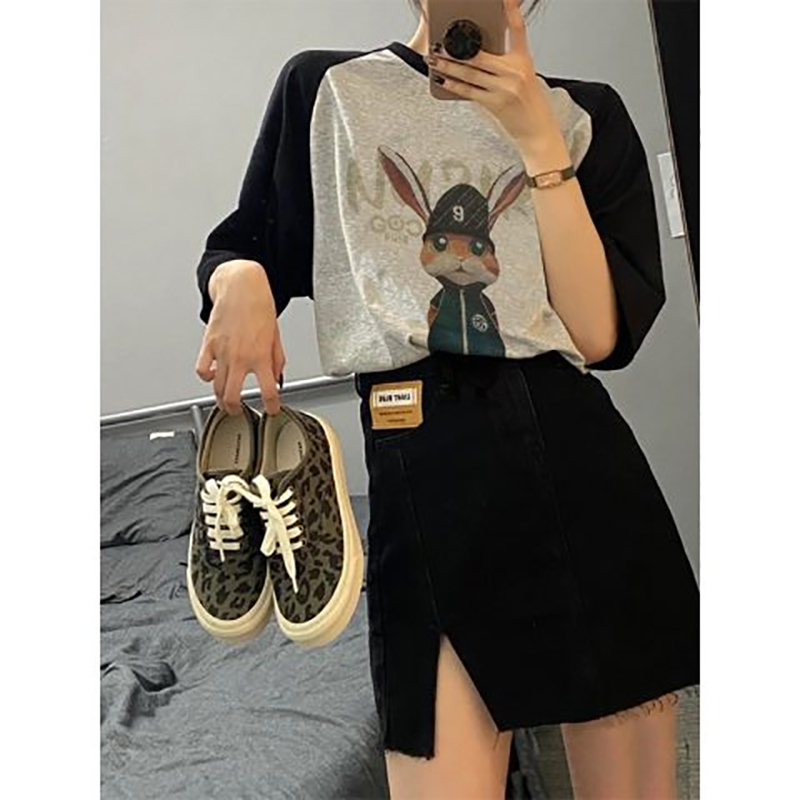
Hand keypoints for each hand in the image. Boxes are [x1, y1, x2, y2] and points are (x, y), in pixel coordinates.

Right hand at [195, 260, 284, 415]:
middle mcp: (240, 356)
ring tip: (225, 402)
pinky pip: (202, 369)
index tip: (272, 409)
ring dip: (220, 399)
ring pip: (216, 387)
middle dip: (235, 409)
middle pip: (233, 396)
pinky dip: (206, 377)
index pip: (268, 391)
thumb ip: (276, 360)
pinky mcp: (208, 344)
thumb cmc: (260, 306)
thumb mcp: (276, 336)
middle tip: (238, 412)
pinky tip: (212, 377)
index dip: (271, 405)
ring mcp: (222, 352)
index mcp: (260, 355)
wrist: (241, 287)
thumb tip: (276, 378)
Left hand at [425, 0, 562, 150]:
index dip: (510, 10)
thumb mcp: (524, 77)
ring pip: (470, 73)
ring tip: (434, 61)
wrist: (538, 130)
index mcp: (523, 60)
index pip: (517, 29)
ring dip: (449, 67)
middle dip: (456, 50)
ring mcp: (505, 87)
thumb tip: (478, 58)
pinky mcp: (496, 103)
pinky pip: (470, 92)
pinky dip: (454, 86)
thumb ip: (506, 64)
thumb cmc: (529, 104)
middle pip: (480, 55)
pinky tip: (443, 81)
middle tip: (439, 44)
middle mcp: (515, 71)